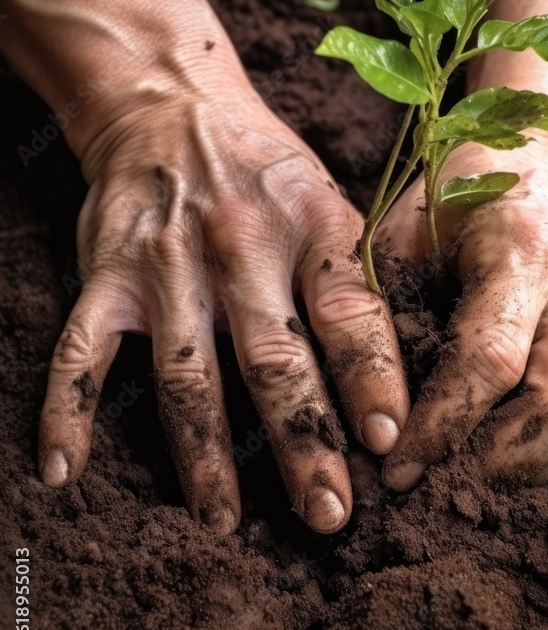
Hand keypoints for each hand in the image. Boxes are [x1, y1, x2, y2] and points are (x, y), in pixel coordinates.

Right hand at [38, 62, 409, 533]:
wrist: (173, 105)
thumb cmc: (266, 169)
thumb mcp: (328, 198)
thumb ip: (355, 277)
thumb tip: (402, 373)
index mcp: (311, 226)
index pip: (348, 312)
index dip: (371, 378)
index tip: (388, 443)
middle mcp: (240, 246)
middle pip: (273, 361)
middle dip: (302, 444)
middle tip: (328, 515)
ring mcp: (166, 265)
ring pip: (187, 375)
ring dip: (205, 456)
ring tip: (224, 524)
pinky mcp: (107, 275)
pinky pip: (81, 351)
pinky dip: (67, 410)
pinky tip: (65, 471)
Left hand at [377, 142, 547, 487]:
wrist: (531, 166)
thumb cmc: (451, 201)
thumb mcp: (399, 236)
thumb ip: (385, 313)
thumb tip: (375, 416)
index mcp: (524, 246)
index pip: (490, 359)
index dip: (443, 425)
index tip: (398, 468)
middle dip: (497, 463)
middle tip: (438, 486)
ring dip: (531, 470)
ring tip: (469, 478)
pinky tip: (508, 456)